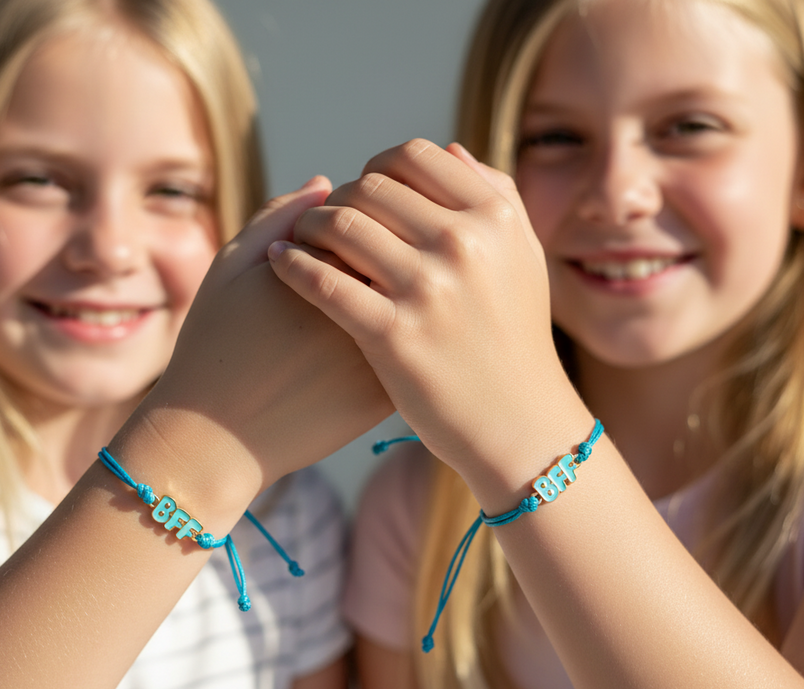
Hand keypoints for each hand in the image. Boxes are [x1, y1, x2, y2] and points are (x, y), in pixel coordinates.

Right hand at [126, 177, 392, 489]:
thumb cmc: (214, 344)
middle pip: (403, 253)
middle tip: (351, 265)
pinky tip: (362, 339)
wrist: (216, 438)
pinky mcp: (387, 393)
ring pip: (412, 302)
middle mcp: (366, 304)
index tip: (327, 234)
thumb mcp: (233, 265)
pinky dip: (399, 335)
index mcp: (328, 262)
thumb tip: (328, 184)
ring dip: (397, 291)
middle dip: (385, 249)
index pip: (372, 211)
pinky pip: (412, 348)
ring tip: (355, 304)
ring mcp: (383, 352)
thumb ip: (281, 215)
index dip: (353, 215)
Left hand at [269, 142, 572, 477]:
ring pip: (340, 225)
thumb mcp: (523, 258)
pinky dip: (292, 264)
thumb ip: (495, 197)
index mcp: (494, 217)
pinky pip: (323, 281)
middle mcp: (463, 244)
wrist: (519, 423)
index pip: (413, 156)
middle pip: (370, 187)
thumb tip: (451, 151)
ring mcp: (427, 289)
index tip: (363, 190)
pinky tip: (281, 263)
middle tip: (325, 220)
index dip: (377, 167)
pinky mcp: (393, 334)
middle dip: (338, 198)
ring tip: (299, 239)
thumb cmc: (516, 337)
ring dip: (309, 226)